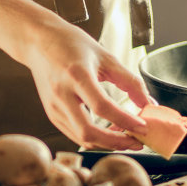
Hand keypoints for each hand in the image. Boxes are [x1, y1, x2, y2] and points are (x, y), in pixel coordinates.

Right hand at [18, 18, 153, 149]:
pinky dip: (95, 138)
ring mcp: (54, 108)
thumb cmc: (72, 45)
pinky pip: (75, 134)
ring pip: (81, 138)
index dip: (125, 120)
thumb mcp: (105, 57)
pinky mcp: (52, 114)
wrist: (39, 42)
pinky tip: (110, 132)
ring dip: (107, 143)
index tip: (143, 126)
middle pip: (88, 132)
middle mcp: (62, 95)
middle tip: (137, 141)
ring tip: (128, 137)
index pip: (103, 107)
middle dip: (116, 142)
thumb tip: (147, 103)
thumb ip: (129, 80)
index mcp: (77, 76)